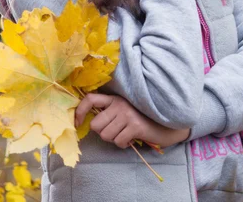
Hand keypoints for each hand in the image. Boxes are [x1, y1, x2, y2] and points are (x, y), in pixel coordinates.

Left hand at [75, 93, 189, 148]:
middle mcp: (119, 104)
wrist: (164, 123)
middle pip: (95, 125)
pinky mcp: (135, 126)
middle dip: (103, 133)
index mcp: (114, 98)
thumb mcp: (123, 110)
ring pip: (106, 135)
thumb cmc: (140, 118)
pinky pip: (118, 141)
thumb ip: (108, 112)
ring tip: (125, 134)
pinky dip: (124, 144)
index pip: (90, 99)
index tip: (77, 123)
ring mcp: (127, 114)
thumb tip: (89, 122)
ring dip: (114, 139)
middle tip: (115, 131)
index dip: (79, 111)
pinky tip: (132, 138)